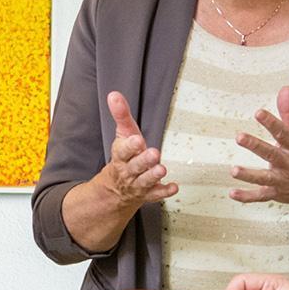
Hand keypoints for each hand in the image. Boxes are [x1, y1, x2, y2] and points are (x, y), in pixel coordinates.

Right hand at [94, 91, 177, 212]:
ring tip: (162, 169)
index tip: (137, 139)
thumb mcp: (122, 134)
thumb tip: (114, 95)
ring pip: (145, 181)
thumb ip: (121, 115)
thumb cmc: (124, 157)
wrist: (117, 187)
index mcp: (121, 156)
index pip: (122, 151)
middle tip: (154, 154)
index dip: (130, 146)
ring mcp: (138, 184)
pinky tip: (173, 187)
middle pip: (135, 167)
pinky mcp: (148, 193)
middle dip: (144, 161)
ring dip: (153, 176)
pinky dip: (164, 191)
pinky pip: (156, 194)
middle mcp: (128, 171)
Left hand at [231, 86, 288, 208]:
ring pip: (265, 177)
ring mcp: (282, 180)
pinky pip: (261, 196)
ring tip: (234, 170)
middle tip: (240, 137)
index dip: (271, 122)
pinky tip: (233, 193)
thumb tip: (284, 89)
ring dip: (249, 175)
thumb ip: (288, 112)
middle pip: (271, 154)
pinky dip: (247, 197)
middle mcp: (288, 163)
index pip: (283, 132)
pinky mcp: (277, 193)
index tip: (259, 113)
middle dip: (256, 146)